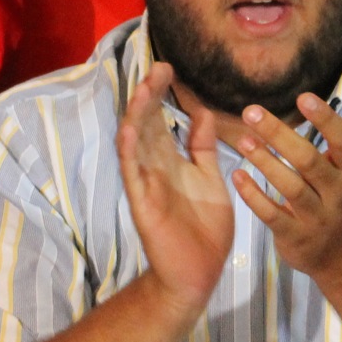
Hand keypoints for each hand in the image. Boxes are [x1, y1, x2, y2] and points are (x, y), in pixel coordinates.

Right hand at [116, 62, 233, 318]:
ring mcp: (146, 184)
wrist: (198, 273)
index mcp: (173, 162)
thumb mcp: (211, 179)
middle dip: (150, 96)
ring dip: (138, 117)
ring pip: (136, 144)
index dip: (164, 95)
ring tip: (144, 88)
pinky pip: (133, 174)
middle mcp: (156, 168)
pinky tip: (130, 130)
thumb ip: (203, 148)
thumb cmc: (204, 229)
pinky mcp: (142, 204)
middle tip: (158, 67)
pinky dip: (130, 151)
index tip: (170, 69)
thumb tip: (202, 111)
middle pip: (148, 125)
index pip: (164, 121)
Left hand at [230, 76, 341, 281]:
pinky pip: (273, 216)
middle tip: (251, 112)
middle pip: (309, 161)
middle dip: (280, 135)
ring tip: (242, 139)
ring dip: (264, 163)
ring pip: (290, 188)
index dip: (325, 119)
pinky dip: (254, 197)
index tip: (302, 98)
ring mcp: (318, 217)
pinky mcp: (297, 237)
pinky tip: (237, 176)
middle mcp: (339, 192)